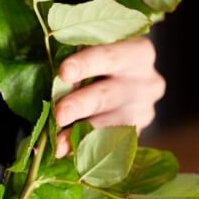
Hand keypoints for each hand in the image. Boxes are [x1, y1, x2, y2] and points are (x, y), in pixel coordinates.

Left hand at [53, 38, 165, 157]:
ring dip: (81, 134)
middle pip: (109, 95)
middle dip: (81, 105)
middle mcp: (146, 81)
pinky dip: (88, 148)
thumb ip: (75, 54)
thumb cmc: (97, 59)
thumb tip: (51, 78)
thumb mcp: (91, 48)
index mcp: (137, 52)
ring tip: (58, 144)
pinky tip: (70, 151)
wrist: (123, 80)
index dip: (85, 64)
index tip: (64, 73)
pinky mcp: (137, 133)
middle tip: (59, 114)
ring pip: (111, 125)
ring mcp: (143, 110)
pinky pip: (112, 144)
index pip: (109, 56)